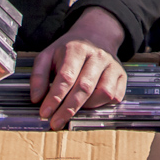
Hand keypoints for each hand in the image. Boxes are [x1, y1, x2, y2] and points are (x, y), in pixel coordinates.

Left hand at [30, 6, 126, 129]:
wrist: (96, 36)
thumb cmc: (68, 51)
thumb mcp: (48, 55)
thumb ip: (38, 75)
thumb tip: (37, 98)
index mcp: (77, 49)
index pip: (66, 76)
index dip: (54, 97)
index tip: (44, 113)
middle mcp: (98, 55)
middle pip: (84, 87)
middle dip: (68, 109)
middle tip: (55, 123)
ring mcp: (113, 65)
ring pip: (103, 93)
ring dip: (87, 107)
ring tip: (74, 110)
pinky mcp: (122, 74)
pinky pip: (115, 96)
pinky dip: (102, 105)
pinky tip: (89, 104)